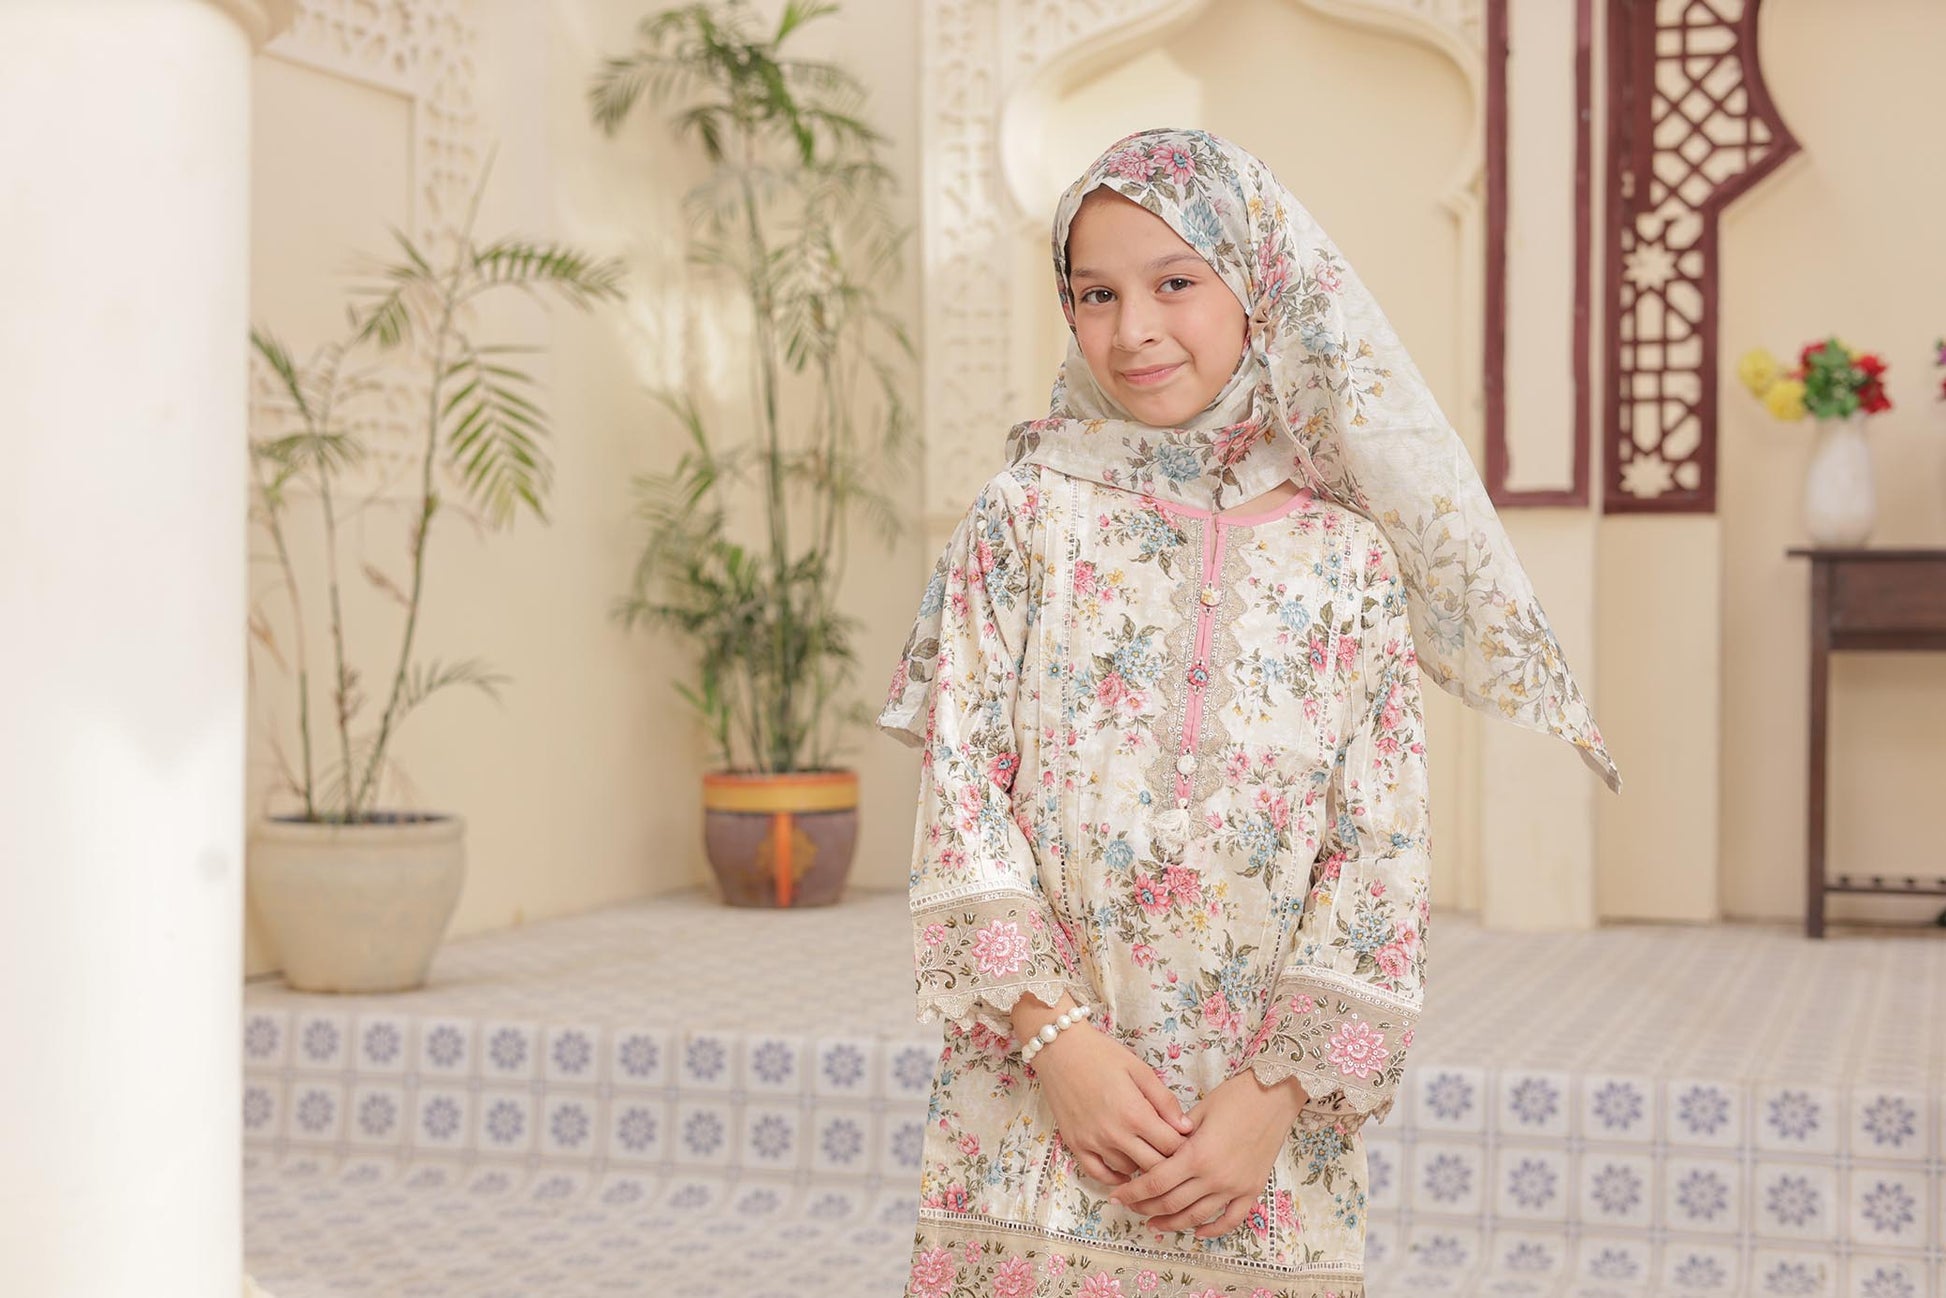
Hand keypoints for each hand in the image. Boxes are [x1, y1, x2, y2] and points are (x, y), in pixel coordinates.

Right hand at [1017, 998, 1193, 1189]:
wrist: (1059, 1049)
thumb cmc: (1102, 1054)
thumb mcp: (1140, 1069)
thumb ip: (1164, 1100)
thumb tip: (1185, 1127)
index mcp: (1135, 1113)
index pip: (1171, 1146)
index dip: (1184, 1146)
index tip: (1187, 1142)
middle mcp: (1115, 1133)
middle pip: (1153, 1164)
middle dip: (1168, 1161)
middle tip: (1173, 1152)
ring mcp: (1093, 1142)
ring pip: (1128, 1170)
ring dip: (1142, 1166)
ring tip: (1150, 1155)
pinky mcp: (1075, 1144)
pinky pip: (1098, 1174)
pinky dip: (1114, 1178)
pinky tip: (1125, 1172)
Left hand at [1109, 1068, 1307, 1238]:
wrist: (1275, 1096)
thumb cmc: (1236, 1097)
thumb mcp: (1199, 1111)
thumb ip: (1177, 1135)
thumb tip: (1157, 1151)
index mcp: (1196, 1156)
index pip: (1156, 1182)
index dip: (1133, 1193)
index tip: (1118, 1196)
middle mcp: (1214, 1178)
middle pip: (1171, 1203)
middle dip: (1146, 1208)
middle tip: (1131, 1207)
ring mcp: (1234, 1187)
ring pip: (1196, 1216)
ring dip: (1172, 1223)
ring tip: (1154, 1223)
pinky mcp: (1251, 1190)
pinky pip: (1230, 1219)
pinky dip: (1212, 1230)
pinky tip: (1198, 1232)